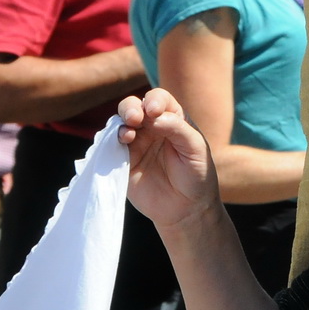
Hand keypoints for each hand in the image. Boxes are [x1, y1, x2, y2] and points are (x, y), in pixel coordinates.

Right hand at [118, 89, 219, 229]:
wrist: (186, 209)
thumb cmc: (197, 175)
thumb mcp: (196, 150)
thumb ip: (178, 129)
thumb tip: (153, 116)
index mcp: (172, 119)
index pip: (159, 99)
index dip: (154, 100)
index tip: (154, 112)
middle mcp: (151, 127)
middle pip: (134, 106)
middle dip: (131, 107)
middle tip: (135, 118)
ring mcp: (136, 143)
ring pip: (120, 122)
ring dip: (121, 123)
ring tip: (129, 134)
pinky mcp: (123, 161)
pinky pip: (111, 145)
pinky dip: (112, 140)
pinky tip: (122, 142)